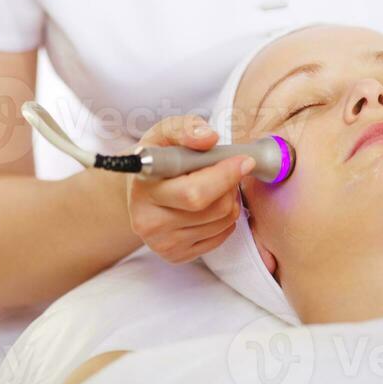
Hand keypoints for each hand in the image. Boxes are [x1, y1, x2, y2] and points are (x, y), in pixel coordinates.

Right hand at [126, 115, 253, 263]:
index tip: (244, 161)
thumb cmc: (157, 157)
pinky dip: (226, 218)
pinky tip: (212, 203)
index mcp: (145, 188)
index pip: (194, 192)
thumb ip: (186, 128)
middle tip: (231, 168)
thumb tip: (210, 138)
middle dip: (231, 185)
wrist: (138, 189)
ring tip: (217, 184)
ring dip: (231, 200)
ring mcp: (162, 243)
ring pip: (221, 223)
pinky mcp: (175, 256)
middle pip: (213, 209)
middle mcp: (149, 221)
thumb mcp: (164, 132)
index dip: (224, 176)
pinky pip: (220, 238)